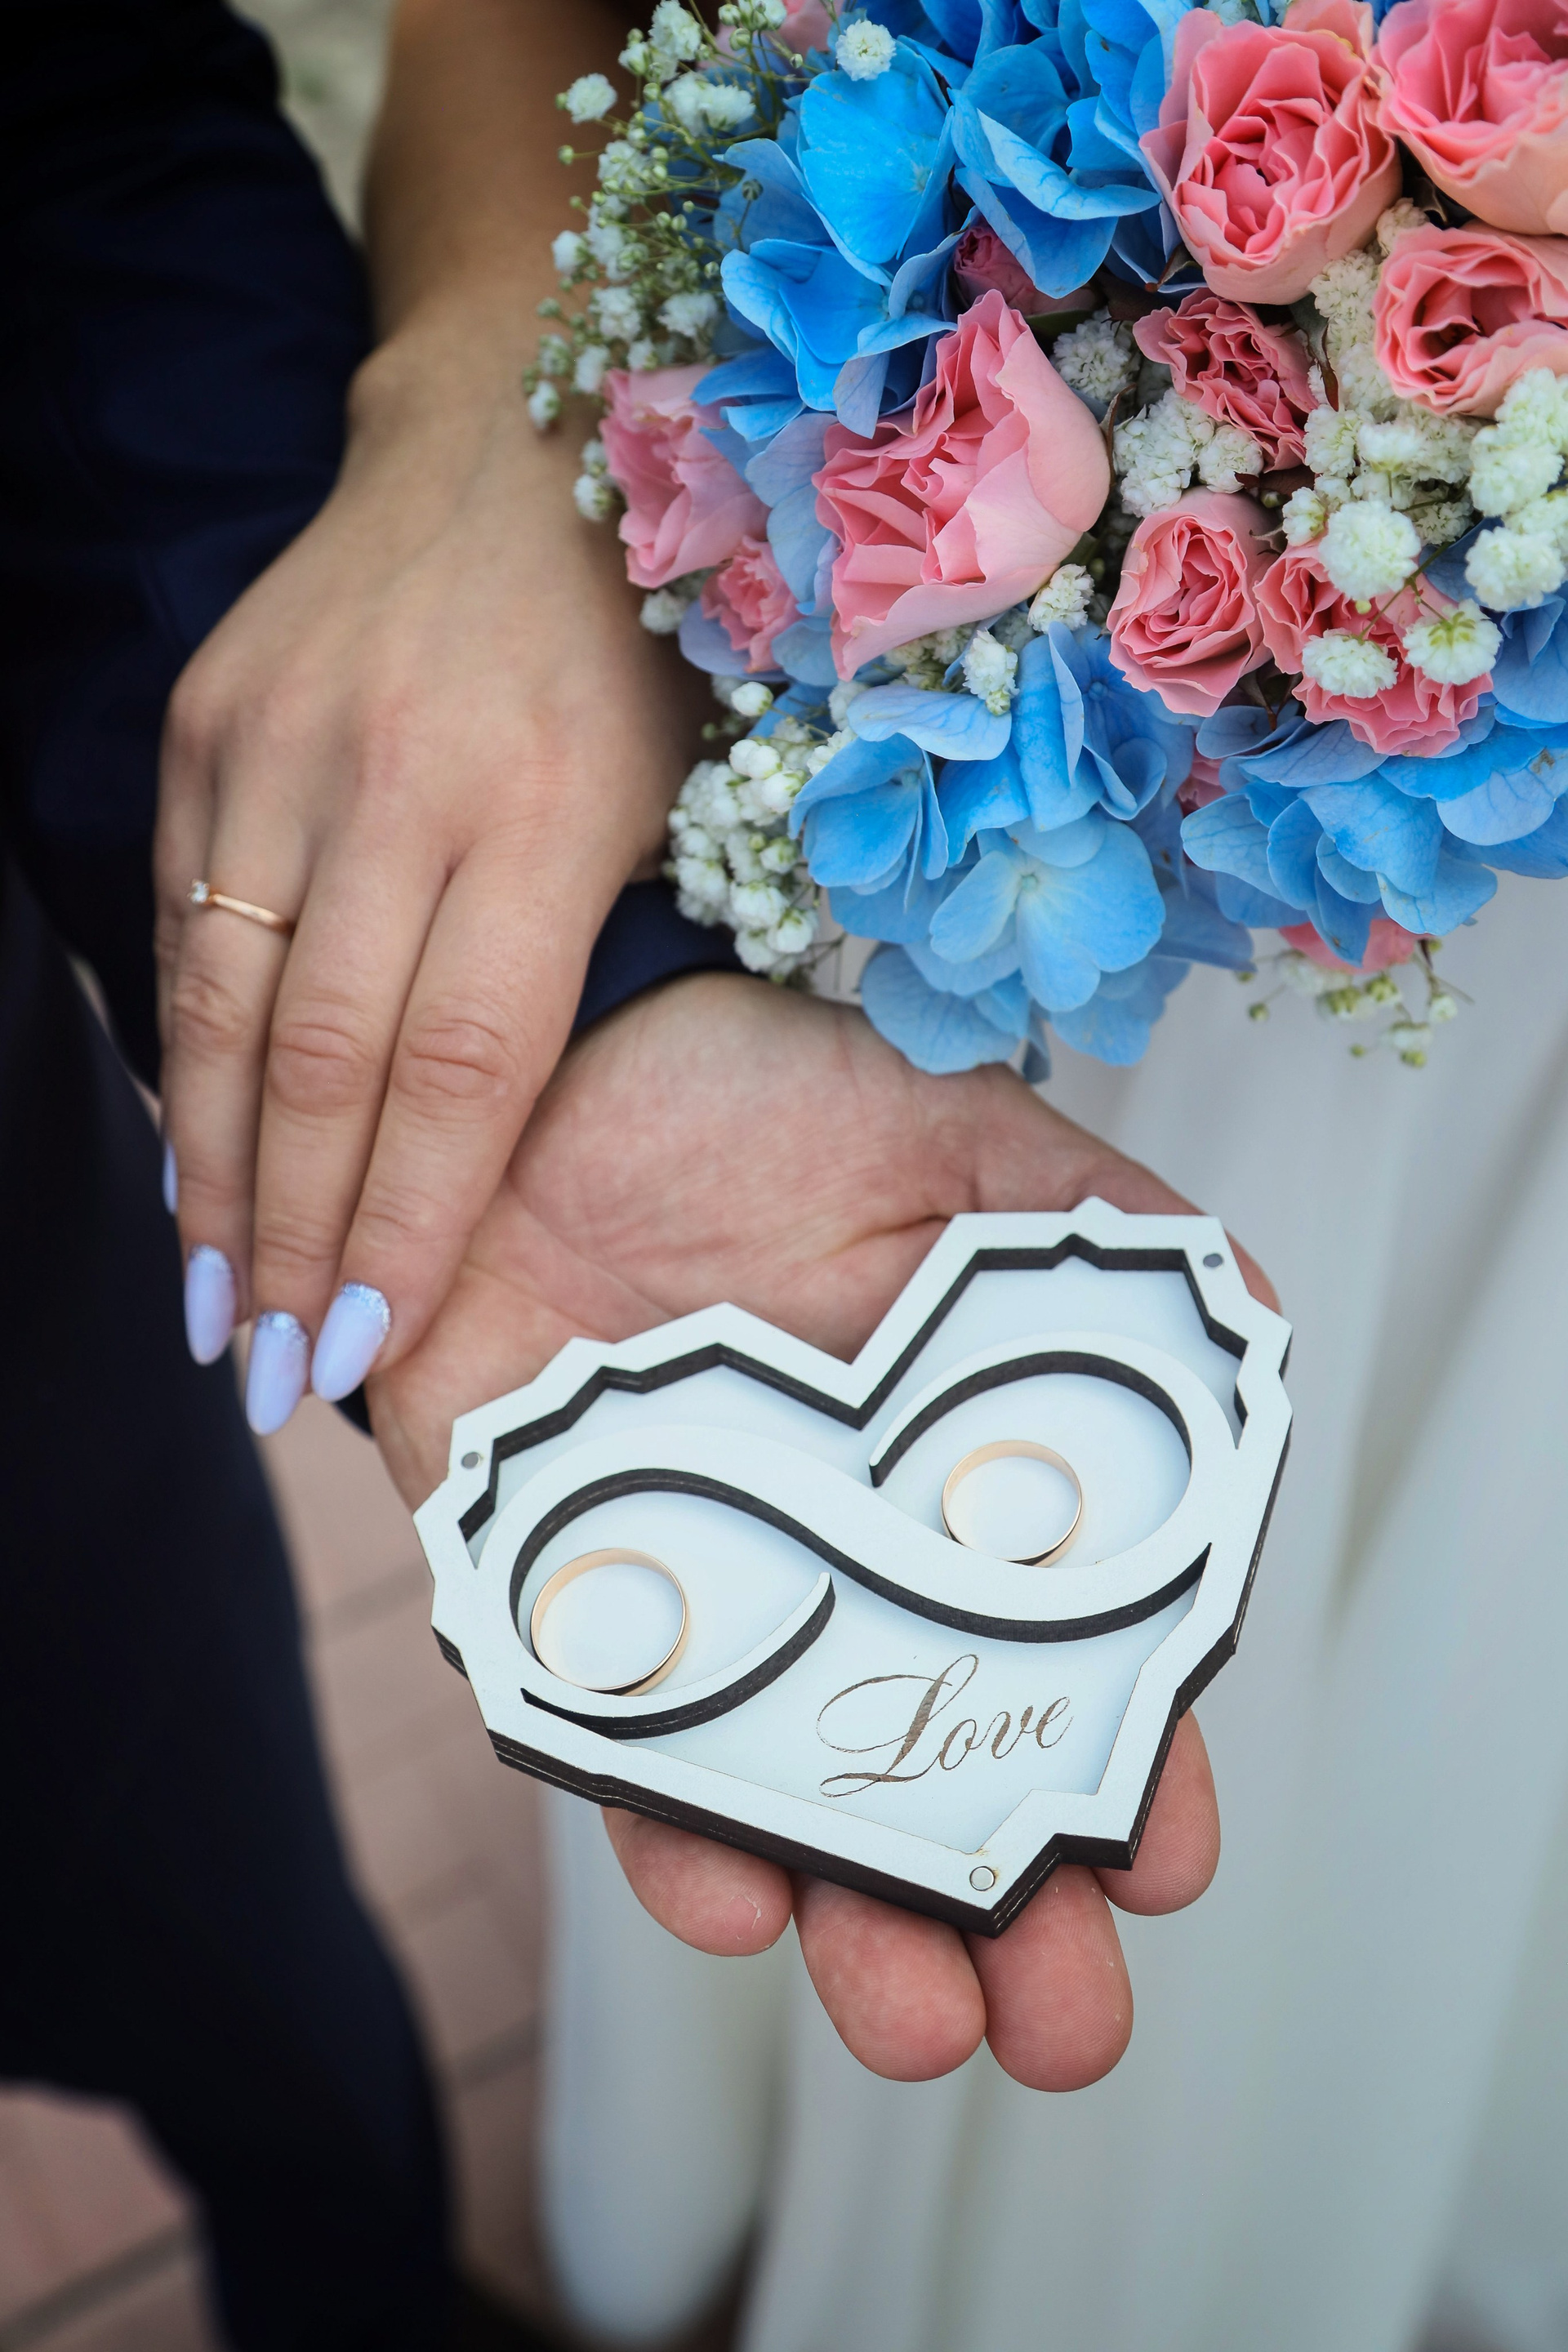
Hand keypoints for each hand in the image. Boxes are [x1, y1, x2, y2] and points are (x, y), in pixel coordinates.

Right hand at [155, 319, 705, 1429]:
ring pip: (225, 1001)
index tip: (359, 1346)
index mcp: (555, 809)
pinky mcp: (211, 717)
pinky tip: (191, 1151)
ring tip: (206, 1303)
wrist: (506, 436)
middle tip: (265, 1373)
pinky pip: (184, 915)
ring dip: (210, 1173)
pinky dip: (182, 1051)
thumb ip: (590, 963)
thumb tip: (494, 1158)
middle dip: (290, 1237)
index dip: (403, 1220)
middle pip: (325, 1058)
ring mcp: (286, 743)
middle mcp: (404, 778)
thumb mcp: (683, 794)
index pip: (465, 1067)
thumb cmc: (636, 645)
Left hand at [373, 974, 1276, 2091]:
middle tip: (1064, 2023)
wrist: (523, 1082)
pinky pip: (603, 1744)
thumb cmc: (746, 1105)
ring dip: (844, 1927)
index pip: (1048, 1663)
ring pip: (774, 1813)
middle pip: (923, 1785)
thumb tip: (1245, 1294)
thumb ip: (1086, 1220)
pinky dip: (660, 1824)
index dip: (1115, 1764)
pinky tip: (726, 1881)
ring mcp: (693, 1599)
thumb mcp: (944, 1141)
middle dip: (1001, 1924)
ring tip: (913, 2017)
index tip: (1166, 1853)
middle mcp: (826, 1572)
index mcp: (940, 1492)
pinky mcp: (546, 1598)